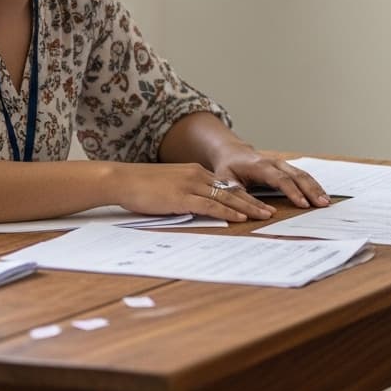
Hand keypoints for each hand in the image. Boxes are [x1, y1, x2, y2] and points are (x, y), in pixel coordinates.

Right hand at [112, 162, 279, 222]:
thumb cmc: (139, 186)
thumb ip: (184, 194)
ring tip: (264, 216)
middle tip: (270, 212)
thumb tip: (196, 208)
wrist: (121, 179)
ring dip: (248, 208)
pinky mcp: (182, 197)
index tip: (257, 204)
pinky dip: (227, 212)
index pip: (225, 185)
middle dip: (253, 203)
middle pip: (231, 191)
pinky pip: (211, 205)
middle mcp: (196, 175)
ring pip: (226, 198)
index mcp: (194, 172)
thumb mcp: (168, 187)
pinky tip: (240, 218)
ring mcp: (190, 185)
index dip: (243, 196)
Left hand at [214, 151, 330, 208]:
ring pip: (303, 175)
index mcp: (260, 166)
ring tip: (326, 202)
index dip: (292, 191)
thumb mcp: (227, 182)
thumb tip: (259, 211)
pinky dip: (313, 186)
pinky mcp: (287, 168)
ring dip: (316, 188)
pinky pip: (303, 176)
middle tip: (323, 204)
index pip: (280, 179)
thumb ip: (240, 196)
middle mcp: (275, 163)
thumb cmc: (228, 169)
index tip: (303, 204)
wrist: (233, 153)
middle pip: (297, 175)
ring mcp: (283, 164)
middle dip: (311, 190)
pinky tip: (321, 195)